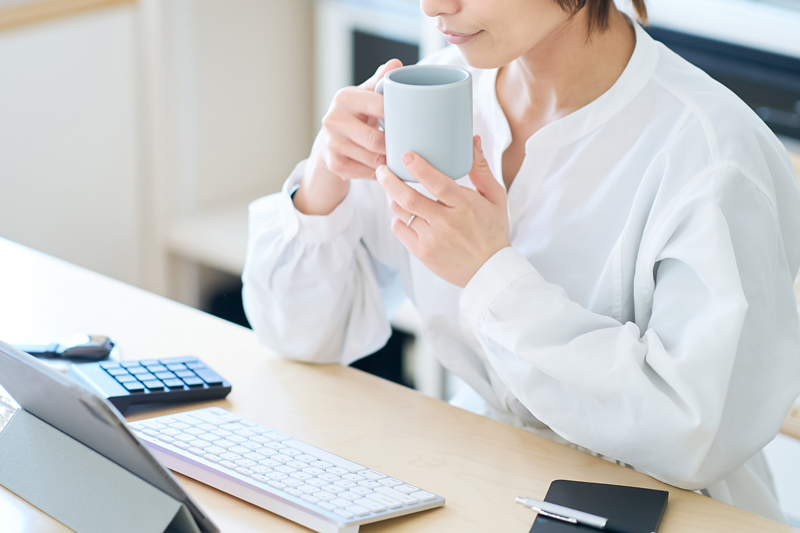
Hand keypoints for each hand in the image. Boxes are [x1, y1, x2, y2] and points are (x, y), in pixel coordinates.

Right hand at [294, 59, 403, 215]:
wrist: (329, 139)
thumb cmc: (356, 114)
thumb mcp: (365, 94)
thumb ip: (380, 81)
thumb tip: (396, 64)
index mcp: (344, 98)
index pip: (379, 106)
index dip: (399, 116)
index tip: (413, 122)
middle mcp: (334, 120)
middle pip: (376, 140)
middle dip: (395, 145)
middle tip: (412, 147)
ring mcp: (332, 144)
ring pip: (373, 159)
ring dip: (390, 162)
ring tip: (404, 159)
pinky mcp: (335, 164)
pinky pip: (366, 173)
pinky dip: (381, 173)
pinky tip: (388, 169)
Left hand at [377, 136, 510, 287]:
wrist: (489, 270)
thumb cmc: (492, 230)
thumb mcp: (495, 197)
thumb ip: (481, 169)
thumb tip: (474, 140)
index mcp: (464, 206)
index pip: (437, 183)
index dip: (419, 168)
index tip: (406, 155)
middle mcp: (446, 222)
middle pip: (409, 198)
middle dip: (390, 180)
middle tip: (381, 168)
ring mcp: (431, 239)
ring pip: (401, 213)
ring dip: (391, 196)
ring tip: (389, 185)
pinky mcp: (422, 252)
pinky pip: (400, 229)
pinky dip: (398, 217)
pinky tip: (402, 211)